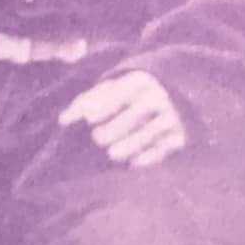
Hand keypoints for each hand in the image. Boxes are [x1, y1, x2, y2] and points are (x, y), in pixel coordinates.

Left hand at [58, 70, 187, 168]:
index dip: (104, 105)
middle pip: (135, 114)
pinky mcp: (180, 134)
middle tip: (97, 138)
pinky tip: (133, 163)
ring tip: (112, 153)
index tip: (89, 118)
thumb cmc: (132, 95)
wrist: (176, 96)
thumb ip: (89, 100)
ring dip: (130, 144)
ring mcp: (172, 115)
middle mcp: (159, 96)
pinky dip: (149, 157)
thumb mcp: (114, 89)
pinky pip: (164, 148)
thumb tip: (63, 119)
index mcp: (141, 81)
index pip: (121, 92)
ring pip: (150, 132)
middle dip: (115, 128)